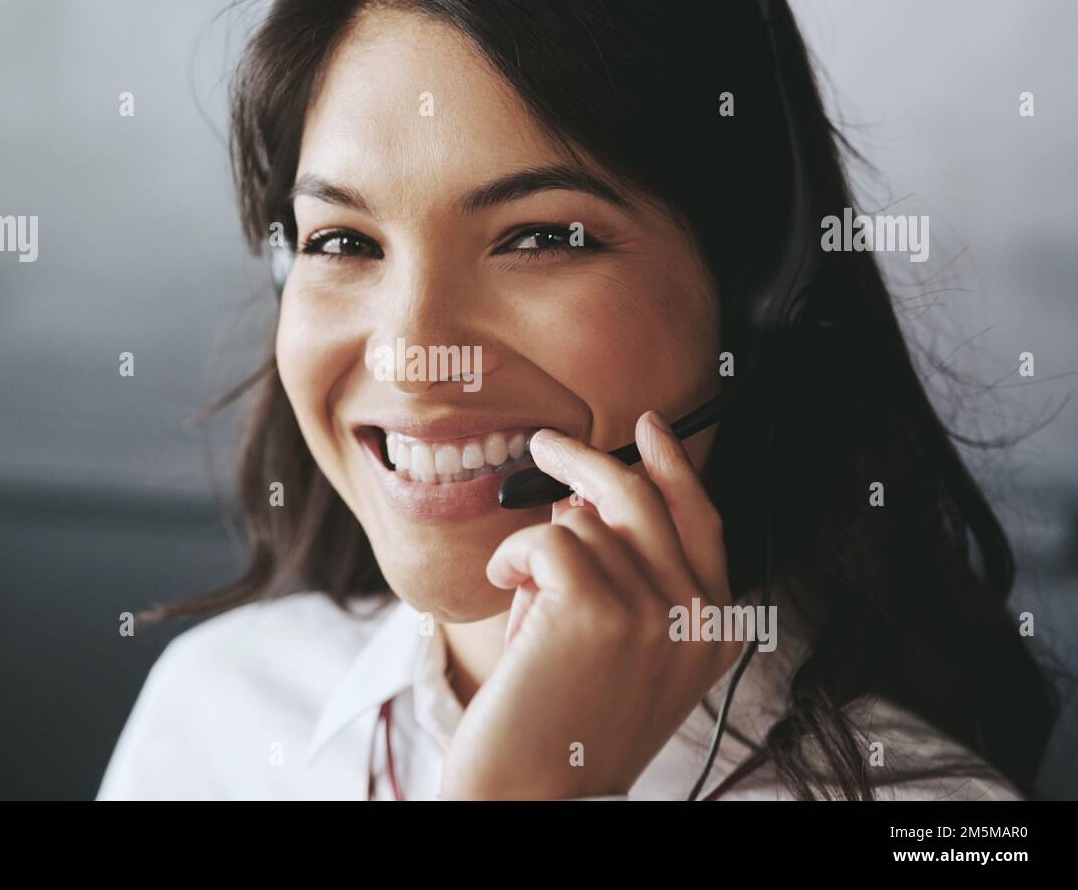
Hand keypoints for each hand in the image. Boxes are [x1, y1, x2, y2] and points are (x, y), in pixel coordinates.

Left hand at [439, 410, 740, 799]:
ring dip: (537, 548)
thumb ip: (623, 573)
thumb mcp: (617, 645)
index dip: (675, 467)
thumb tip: (583, 494)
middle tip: (545, 445)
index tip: (649, 428)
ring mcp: (654, 612)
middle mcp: (698, 618)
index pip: (703, 521)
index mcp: (715, 630)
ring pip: (582, 521)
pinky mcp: (598, 609)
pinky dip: (511, 558)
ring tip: (523, 599)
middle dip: (585, 458)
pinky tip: (505, 593)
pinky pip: (544, 540)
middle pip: (643, 497)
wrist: (534, 794)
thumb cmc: (563, 719)